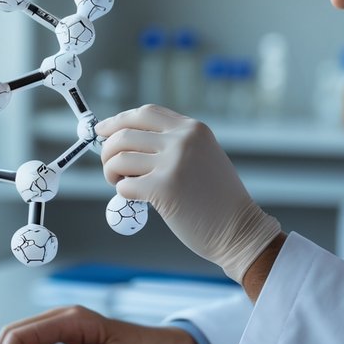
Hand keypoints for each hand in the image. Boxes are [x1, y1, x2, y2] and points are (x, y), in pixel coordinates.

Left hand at [96, 105, 280, 282]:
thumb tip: (125, 143)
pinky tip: (135, 198)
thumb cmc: (217, 199)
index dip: (119, 121)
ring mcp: (173, 163)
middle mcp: (183, 140)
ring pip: (119, 158)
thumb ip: (172, 145)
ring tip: (118, 182)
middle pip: (125, 133)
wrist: (240, 230)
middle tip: (109, 166)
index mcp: (192, 129)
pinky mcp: (163, 189)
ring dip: (110, 171)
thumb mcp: (202, 157)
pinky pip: (125, 186)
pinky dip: (122, 192)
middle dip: (107, 149)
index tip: (103, 131)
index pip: (145, 113)